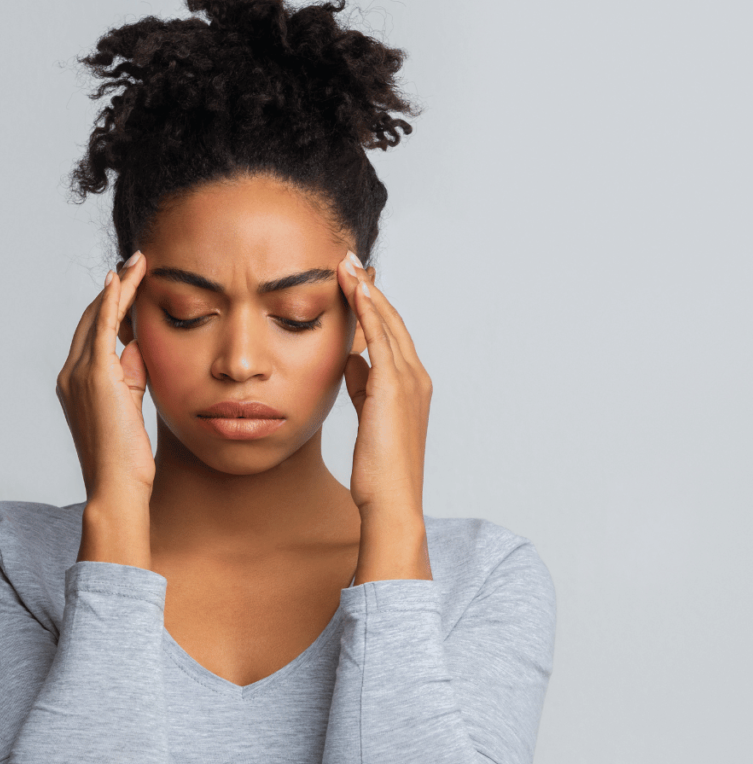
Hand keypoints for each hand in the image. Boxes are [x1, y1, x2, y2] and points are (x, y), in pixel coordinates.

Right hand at [56, 252, 153, 505]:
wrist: (117, 486)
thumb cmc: (127, 457)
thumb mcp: (130, 405)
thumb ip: (132, 373)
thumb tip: (139, 343)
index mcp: (75, 383)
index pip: (92, 335)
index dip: (110, 307)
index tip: (128, 284)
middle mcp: (70, 374)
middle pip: (91, 319)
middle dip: (114, 289)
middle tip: (135, 263)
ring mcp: (78, 374)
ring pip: (98, 317)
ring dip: (119, 287)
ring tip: (138, 263)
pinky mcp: (95, 376)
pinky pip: (103, 327)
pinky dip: (113, 300)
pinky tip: (123, 278)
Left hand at [337, 250, 432, 580]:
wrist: (391, 502)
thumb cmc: (379, 469)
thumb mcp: (368, 417)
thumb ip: (363, 386)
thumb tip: (351, 362)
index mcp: (411, 386)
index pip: (390, 335)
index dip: (373, 307)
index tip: (355, 282)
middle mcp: (416, 378)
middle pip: (392, 322)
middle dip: (371, 290)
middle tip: (351, 261)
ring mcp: (409, 382)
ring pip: (387, 324)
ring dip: (367, 292)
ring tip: (347, 265)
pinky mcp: (393, 390)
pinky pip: (380, 340)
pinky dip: (369, 312)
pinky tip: (355, 291)